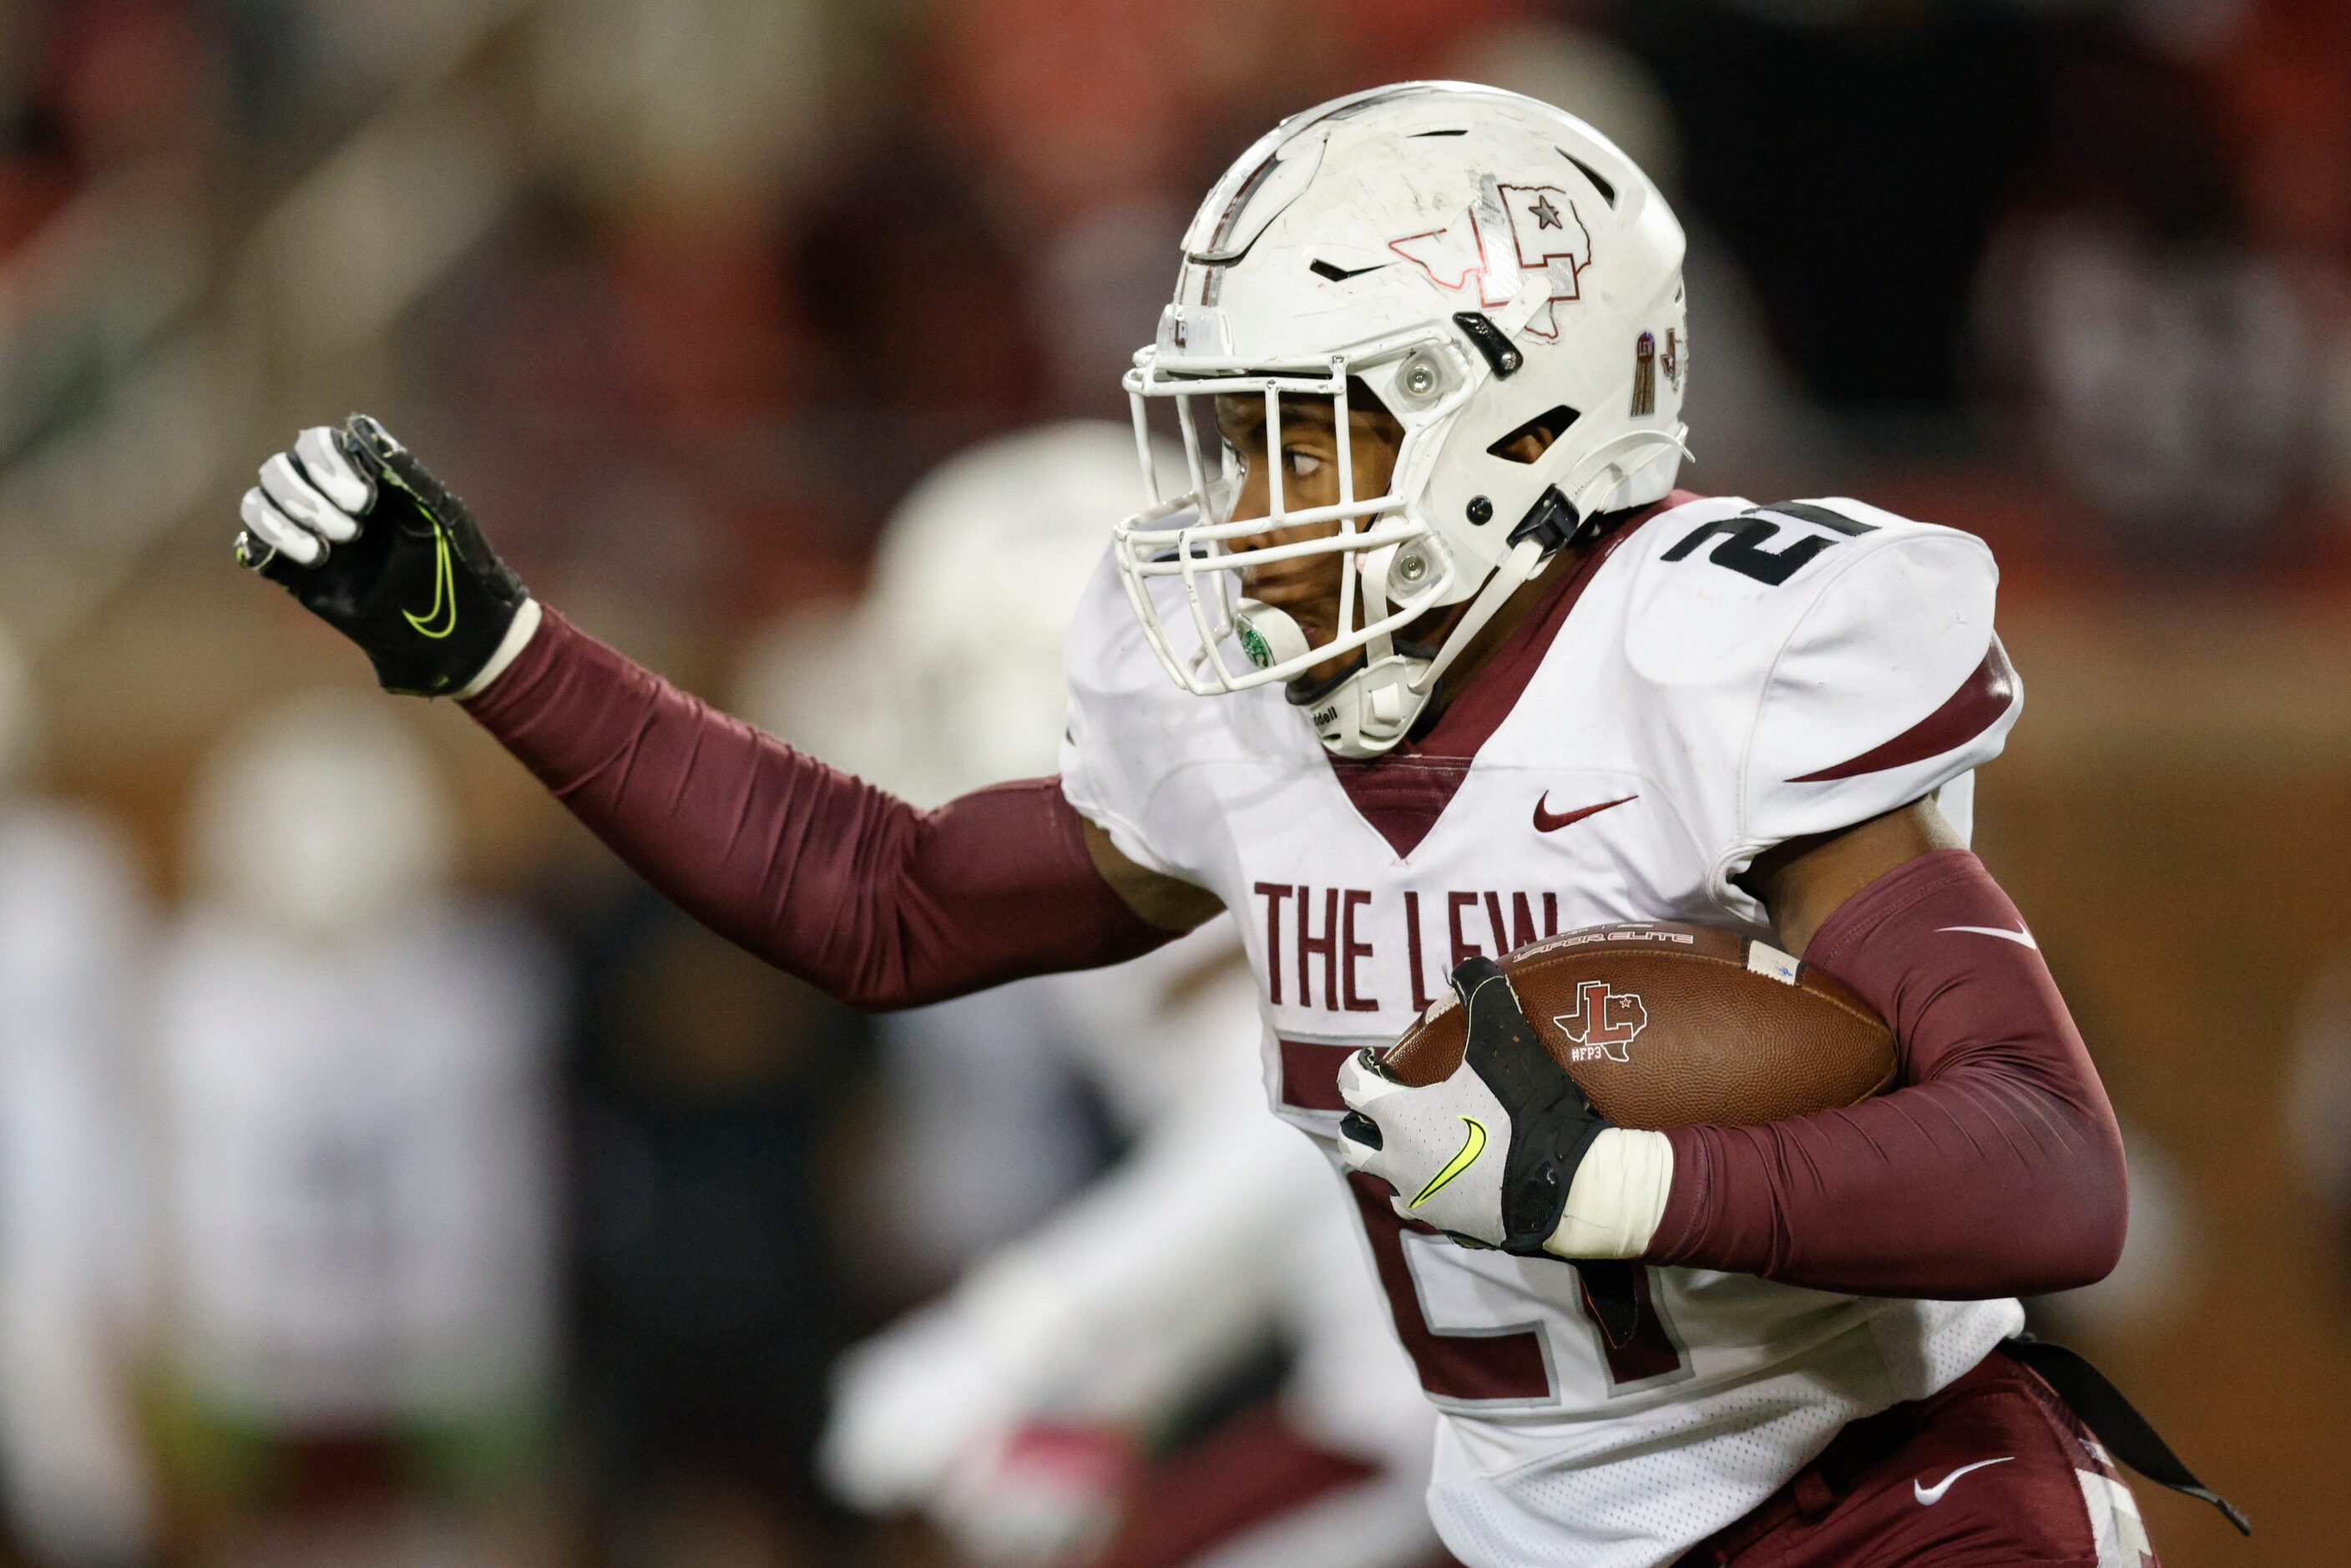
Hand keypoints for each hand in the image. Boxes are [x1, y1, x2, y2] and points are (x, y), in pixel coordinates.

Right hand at [236, 416, 531, 695]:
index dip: (328, 464)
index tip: (366, 502)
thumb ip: (399, 468)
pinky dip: (264, 545)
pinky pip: (252, 546)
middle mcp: (327, 499)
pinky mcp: (295, 573)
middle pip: (277, 469)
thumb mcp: (437, 511)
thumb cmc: (455, 562)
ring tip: (324, 551)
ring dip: (282, 522)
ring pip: (257, 503)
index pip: (314, 443)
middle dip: (307, 498)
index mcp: (362, 476)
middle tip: (353, 532)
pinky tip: (308, 560)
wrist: (453, 629)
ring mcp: (308, 534)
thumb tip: (357, 424)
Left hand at [1337, 954, 1613, 1254]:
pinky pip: (1432, 1209)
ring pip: (1390, 1184)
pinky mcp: (1455, 1229)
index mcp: (1399, 1120)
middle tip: (1384, 1106)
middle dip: (1361, 1124)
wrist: (1566, 1189)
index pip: (1352, 1087)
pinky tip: (1463, 1177)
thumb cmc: (1524, 1114)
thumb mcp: (1506, 1044)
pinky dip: (1437, 1191)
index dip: (1357, 1066)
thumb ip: (1484, 999)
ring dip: (1396, 1163)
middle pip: (1354, 1146)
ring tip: (1422, 1145)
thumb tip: (1470, 967)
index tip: (1372, 1058)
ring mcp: (1426, 1203)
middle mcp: (1400, 1165)